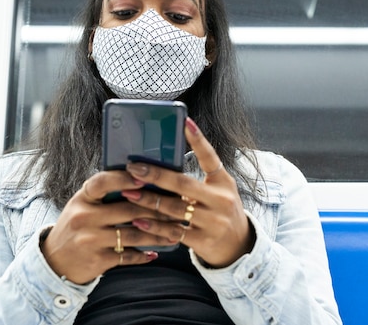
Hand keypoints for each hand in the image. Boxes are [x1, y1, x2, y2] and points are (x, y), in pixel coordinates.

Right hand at [40, 170, 174, 283]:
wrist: (54, 261)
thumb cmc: (77, 226)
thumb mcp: (83, 205)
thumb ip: (105, 195)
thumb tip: (142, 181)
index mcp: (82, 198)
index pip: (102, 182)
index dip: (124, 179)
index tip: (146, 178)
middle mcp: (84, 217)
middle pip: (128, 209)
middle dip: (157, 210)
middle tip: (178, 210)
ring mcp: (90, 239)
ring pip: (133, 233)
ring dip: (158, 234)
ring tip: (175, 233)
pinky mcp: (97, 260)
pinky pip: (127, 256)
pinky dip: (143, 254)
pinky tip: (155, 252)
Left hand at [122, 117, 255, 267]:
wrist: (239, 245)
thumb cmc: (222, 211)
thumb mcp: (219, 190)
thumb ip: (199, 178)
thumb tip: (166, 163)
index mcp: (223, 182)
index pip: (210, 157)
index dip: (198, 140)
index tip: (185, 122)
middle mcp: (221, 200)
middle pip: (184, 185)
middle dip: (156, 176)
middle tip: (134, 168)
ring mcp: (213, 222)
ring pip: (175, 209)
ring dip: (148, 201)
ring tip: (128, 193)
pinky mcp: (203, 241)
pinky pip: (174, 232)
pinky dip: (154, 226)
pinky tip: (138, 220)